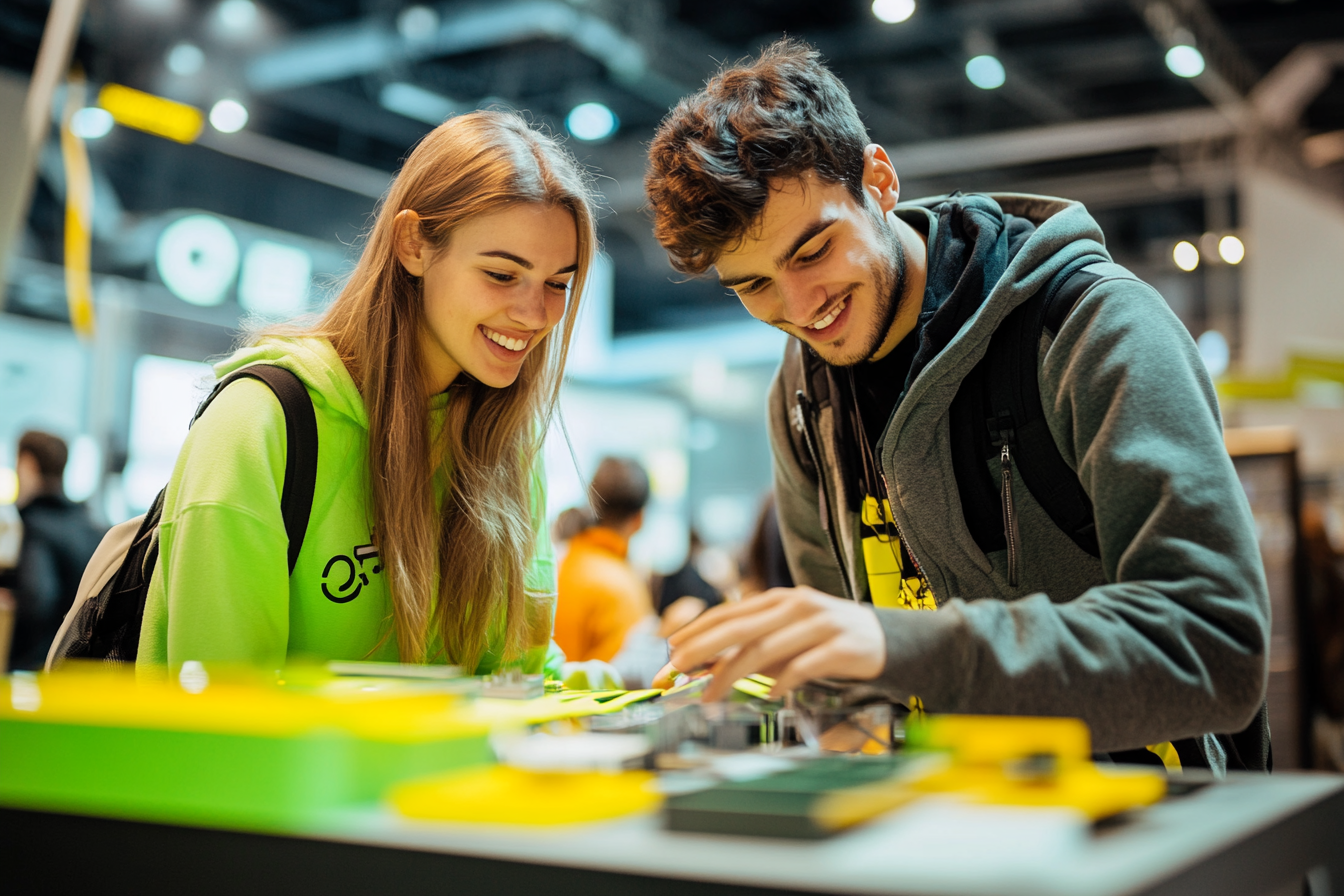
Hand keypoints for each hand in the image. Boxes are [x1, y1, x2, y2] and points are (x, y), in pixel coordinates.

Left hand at [657, 586, 885, 700]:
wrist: (884, 639)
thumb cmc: (823, 640)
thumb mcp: (784, 637)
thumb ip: (750, 646)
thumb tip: (701, 664)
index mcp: (778, 599)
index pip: (728, 613)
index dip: (696, 632)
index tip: (670, 653)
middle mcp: (797, 606)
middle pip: (741, 628)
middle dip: (703, 649)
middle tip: (676, 670)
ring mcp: (821, 624)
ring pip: (766, 648)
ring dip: (732, 674)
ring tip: (710, 696)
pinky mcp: (843, 647)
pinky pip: (805, 666)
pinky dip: (782, 681)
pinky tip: (767, 695)